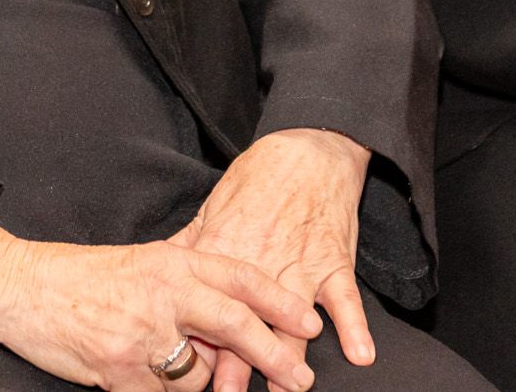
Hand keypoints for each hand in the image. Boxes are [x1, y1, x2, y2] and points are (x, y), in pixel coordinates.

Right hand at [0, 209, 321, 389]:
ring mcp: (141, 335)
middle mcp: (162, 294)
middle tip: (301, 376)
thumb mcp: (141, 260)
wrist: (22, 288)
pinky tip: (153, 382)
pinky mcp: (119, 371)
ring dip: (206, 382)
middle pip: (234, 324)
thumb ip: (184, 275)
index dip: (279, 301)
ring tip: (197, 376)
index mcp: (171, 261)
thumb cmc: (82, 275)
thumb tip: (231, 296)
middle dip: (273, 354)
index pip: (240, 277)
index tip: (309, 320)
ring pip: (199, 373)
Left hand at [172, 129, 372, 391]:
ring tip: (290, 387)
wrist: (307, 148)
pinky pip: (346, 298)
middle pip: (246, 323)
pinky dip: (355, 326)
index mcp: (224, 253)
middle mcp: (260, 264)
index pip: (205, 307)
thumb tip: (155, 268)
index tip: (183, 374)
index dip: (195, 344)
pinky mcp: (334, 260)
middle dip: (238, 363)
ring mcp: (300, 265)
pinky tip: (360, 353)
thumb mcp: (212, 208)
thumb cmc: (257, 178)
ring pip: (293, 320)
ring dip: (290, 355)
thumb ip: (188, 246)